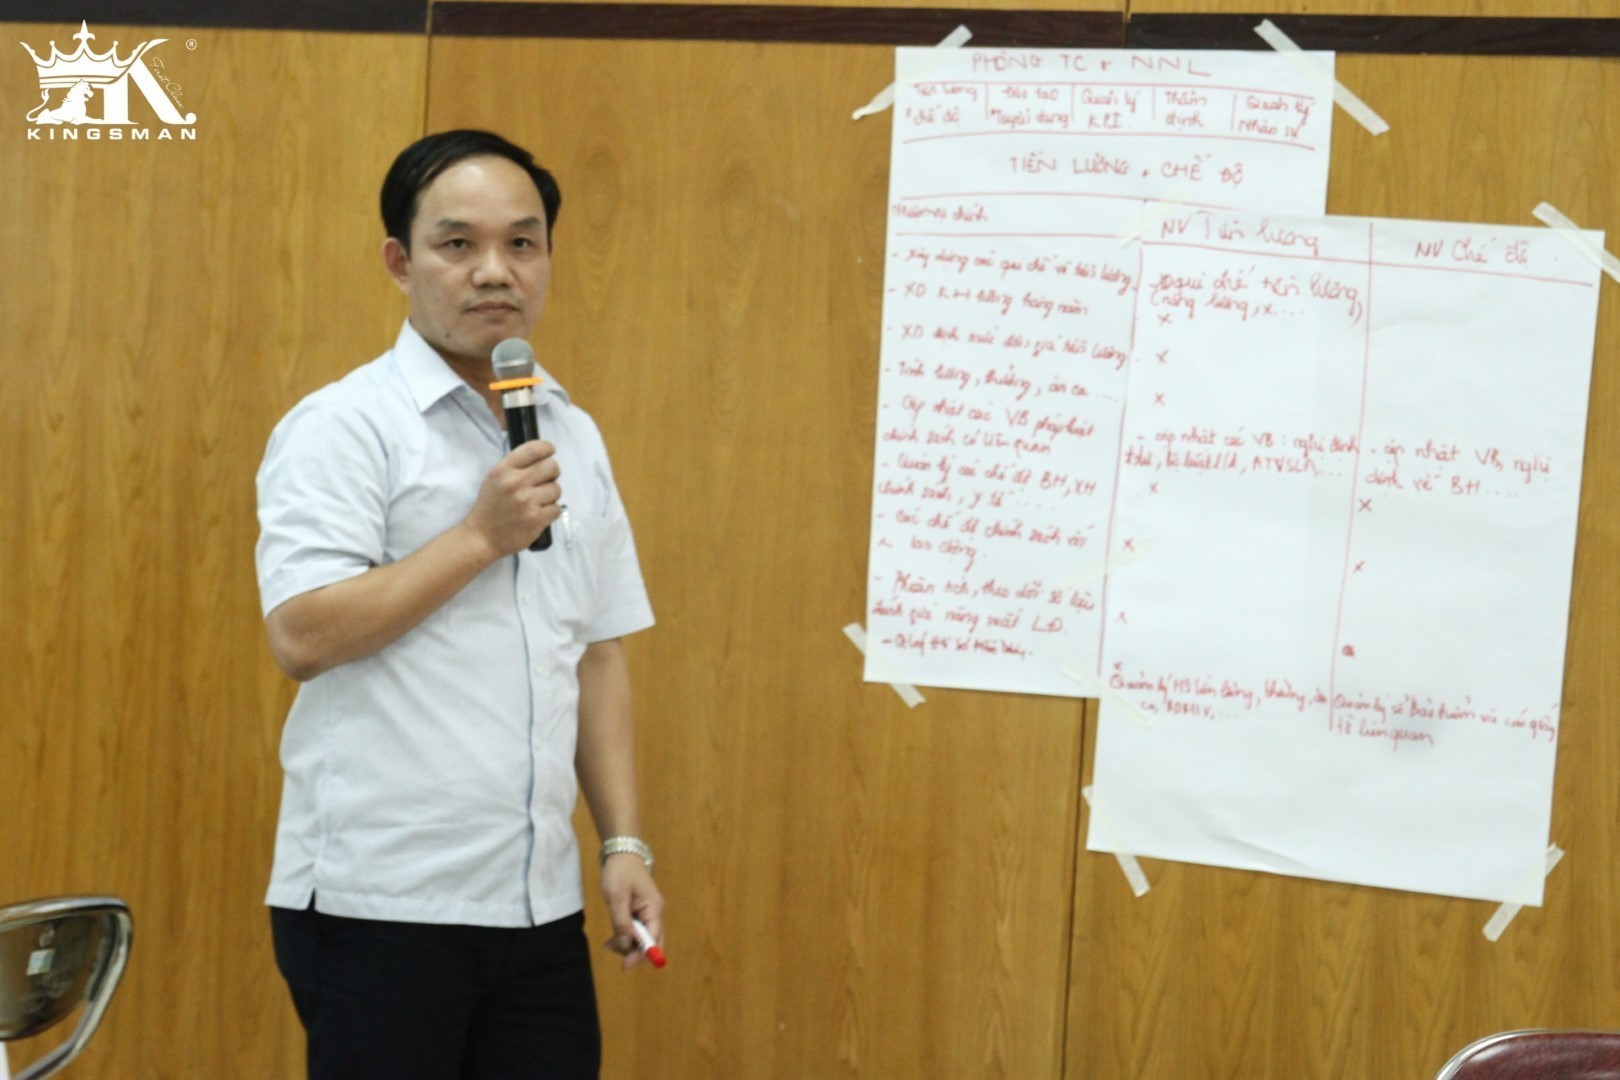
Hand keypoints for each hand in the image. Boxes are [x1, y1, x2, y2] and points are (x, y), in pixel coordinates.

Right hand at [466, 440, 561, 556]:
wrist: (481, 537)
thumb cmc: (490, 506)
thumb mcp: (494, 479)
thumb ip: (515, 466)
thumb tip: (543, 456)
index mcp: (503, 470)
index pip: (534, 449)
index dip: (547, 448)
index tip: (550, 452)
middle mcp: (515, 483)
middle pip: (552, 467)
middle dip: (552, 473)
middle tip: (544, 482)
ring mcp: (527, 502)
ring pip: (556, 489)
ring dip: (550, 495)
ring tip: (537, 502)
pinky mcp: (536, 520)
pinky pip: (557, 508)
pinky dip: (550, 512)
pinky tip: (538, 514)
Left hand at [600, 853, 662, 969]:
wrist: (621, 854)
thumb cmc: (620, 872)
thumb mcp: (617, 896)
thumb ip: (622, 922)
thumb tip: (626, 944)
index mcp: (655, 910)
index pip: (654, 938)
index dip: (642, 954)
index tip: (625, 965)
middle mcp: (655, 915)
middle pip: (651, 944)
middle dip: (633, 952)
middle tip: (612, 950)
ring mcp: (647, 916)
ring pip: (641, 941)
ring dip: (626, 946)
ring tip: (607, 942)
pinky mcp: (638, 915)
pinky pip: (634, 934)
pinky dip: (623, 939)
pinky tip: (610, 940)